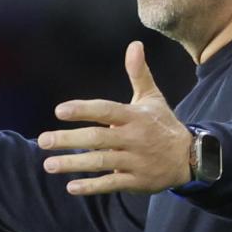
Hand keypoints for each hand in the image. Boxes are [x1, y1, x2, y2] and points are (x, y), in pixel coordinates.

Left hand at [38, 41, 191, 195]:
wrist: (189, 157)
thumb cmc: (162, 124)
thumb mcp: (152, 98)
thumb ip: (139, 73)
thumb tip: (134, 44)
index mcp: (135, 117)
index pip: (106, 110)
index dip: (83, 110)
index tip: (59, 111)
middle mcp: (134, 139)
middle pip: (98, 139)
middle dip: (69, 140)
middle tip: (43, 140)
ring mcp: (135, 161)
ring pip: (101, 162)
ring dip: (74, 164)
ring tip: (49, 164)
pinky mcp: (136, 181)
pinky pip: (111, 184)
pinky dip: (91, 187)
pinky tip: (71, 186)